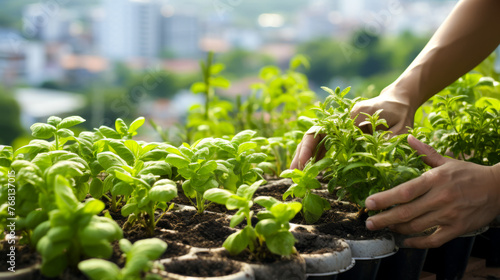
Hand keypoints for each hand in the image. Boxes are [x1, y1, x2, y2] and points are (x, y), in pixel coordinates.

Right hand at [290, 85, 415, 169]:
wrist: (399, 100)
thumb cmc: (401, 113)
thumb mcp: (400, 127)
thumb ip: (387, 141)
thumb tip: (375, 159)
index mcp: (350, 116)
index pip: (322, 131)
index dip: (310, 148)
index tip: (304, 164)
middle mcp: (340, 119)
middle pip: (313, 135)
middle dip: (301, 154)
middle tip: (292, 173)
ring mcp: (340, 125)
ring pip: (316, 139)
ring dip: (305, 156)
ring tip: (297, 174)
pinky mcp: (342, 132)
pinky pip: (324, 144)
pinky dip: (316, 156)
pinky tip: (312, 169)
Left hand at [365, 135, 499, 247]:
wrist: (499, 188)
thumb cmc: (469, 173)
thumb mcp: (446, 161)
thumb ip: (425, 153)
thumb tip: (408, 138)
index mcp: (434, 180)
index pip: (403, 192)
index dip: (384, 199)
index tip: (368, 204)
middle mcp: (440, 198)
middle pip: (405, 212)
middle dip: (383, 219)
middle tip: (369, 223)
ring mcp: (449, 215)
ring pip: (416, 227)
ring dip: (397, 229)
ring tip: (385, 228)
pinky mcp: (457, 229)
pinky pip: (433, 240)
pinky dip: (417, 243)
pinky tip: (405, 241)